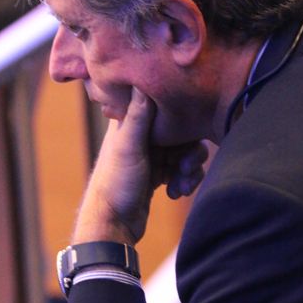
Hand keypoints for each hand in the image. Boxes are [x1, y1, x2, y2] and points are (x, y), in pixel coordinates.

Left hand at [73, 88, 207, 244]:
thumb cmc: (115, 183)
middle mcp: (140, 136)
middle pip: (180, 132)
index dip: (180, 121)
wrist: (112, 225)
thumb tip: (141, 78)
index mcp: (129, 123)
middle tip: (186, 169)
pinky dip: (184, 180)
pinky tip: (175, 193)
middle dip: (190, 152)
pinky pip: (180, 170)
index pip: (164, 109)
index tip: (187, 135)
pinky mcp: (157, 174)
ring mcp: (150, 155)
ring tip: (182, 186)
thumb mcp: (129, 146)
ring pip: (184, 153)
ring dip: (189, 170)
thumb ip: (138, 115)